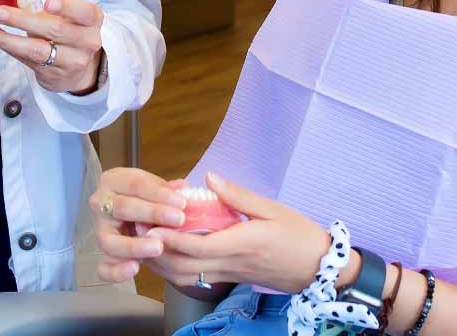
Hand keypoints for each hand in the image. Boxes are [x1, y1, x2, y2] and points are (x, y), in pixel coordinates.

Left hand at [0, 0, 105, 94]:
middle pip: (55, 30)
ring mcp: (72, 61)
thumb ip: (49, 10)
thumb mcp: (70, 17)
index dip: (66, 7)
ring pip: (37, 50)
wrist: (80, 69)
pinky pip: (26, 60)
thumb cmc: (70, 34)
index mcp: (91, 20)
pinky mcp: (54, 75)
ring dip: (7, 39)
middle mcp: (87, 41)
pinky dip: (6, 48)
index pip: (84, 11)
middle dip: (23, 20)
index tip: (47, 3)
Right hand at [90, 167, 189, 282]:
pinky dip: (117, 271)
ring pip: (110, 240)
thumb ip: (169, 190)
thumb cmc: (147, 197)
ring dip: (135, 245)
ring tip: (158, 247)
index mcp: (114, 181)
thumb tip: (184, 190)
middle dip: (153, 214)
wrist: (138, 213)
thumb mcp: (157, 187)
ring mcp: (100, 230)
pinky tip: (135, 269)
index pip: (135, 185)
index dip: (159, 193)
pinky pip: (103, 267)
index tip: (181, 202)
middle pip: (123, 208)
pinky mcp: (103, 254)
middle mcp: (100, 204)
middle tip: (179, 220)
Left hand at [147, 173, 331, 295]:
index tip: (150, 226)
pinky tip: (167, 254)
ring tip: (145, 242)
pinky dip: (176, 269)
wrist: (319, 268)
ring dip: (163, 263)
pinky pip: (197, 278)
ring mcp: (229, 275)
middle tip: (137, 233)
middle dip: (157, 253)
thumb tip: (209, 178)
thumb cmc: (298, 234)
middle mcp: (231, 264)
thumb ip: (237, 195)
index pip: (198, 246)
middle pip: (184, 267)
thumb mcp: (271, 208)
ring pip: (187, 277)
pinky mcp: (231, 279)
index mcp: (241, 243)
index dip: (171, 239)